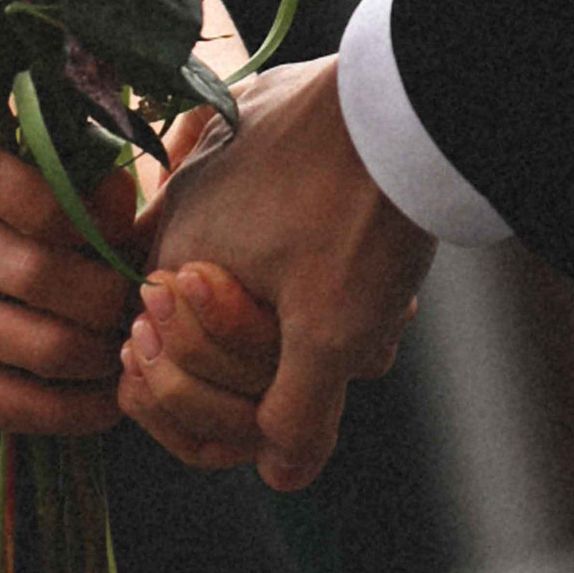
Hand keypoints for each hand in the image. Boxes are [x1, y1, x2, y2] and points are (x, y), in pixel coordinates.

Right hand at [0, 141, 134, 434]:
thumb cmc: (39, 230)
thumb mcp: (67, 188)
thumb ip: (117, 183)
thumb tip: (190, 152)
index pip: (47, 193)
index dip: (104, 217)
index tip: (125, 230)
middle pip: (48, 275)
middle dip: (114, 296)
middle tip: (146, 304)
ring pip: (48, 347)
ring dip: (106, 354)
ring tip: (131, 345)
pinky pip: (30, 408)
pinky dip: (84, 407)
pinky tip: (110, 392)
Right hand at [134, 59, 434, 490]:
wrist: (407, 97)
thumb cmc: (359, 212)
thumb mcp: (334, 332)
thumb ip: (295, 415)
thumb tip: (281, 475)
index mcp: (176, 262)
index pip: (167, 380)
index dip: (232, 415)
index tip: (294, 402)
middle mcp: (178, 209)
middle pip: (210, 331)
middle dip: (285, 357)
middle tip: (362, 339)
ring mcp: (216, 163)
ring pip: (251, 277)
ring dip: (314, 305)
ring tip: (384, 299)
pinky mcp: (256, 131)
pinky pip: (272, 216)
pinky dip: (318, 246)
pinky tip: (376, 250)